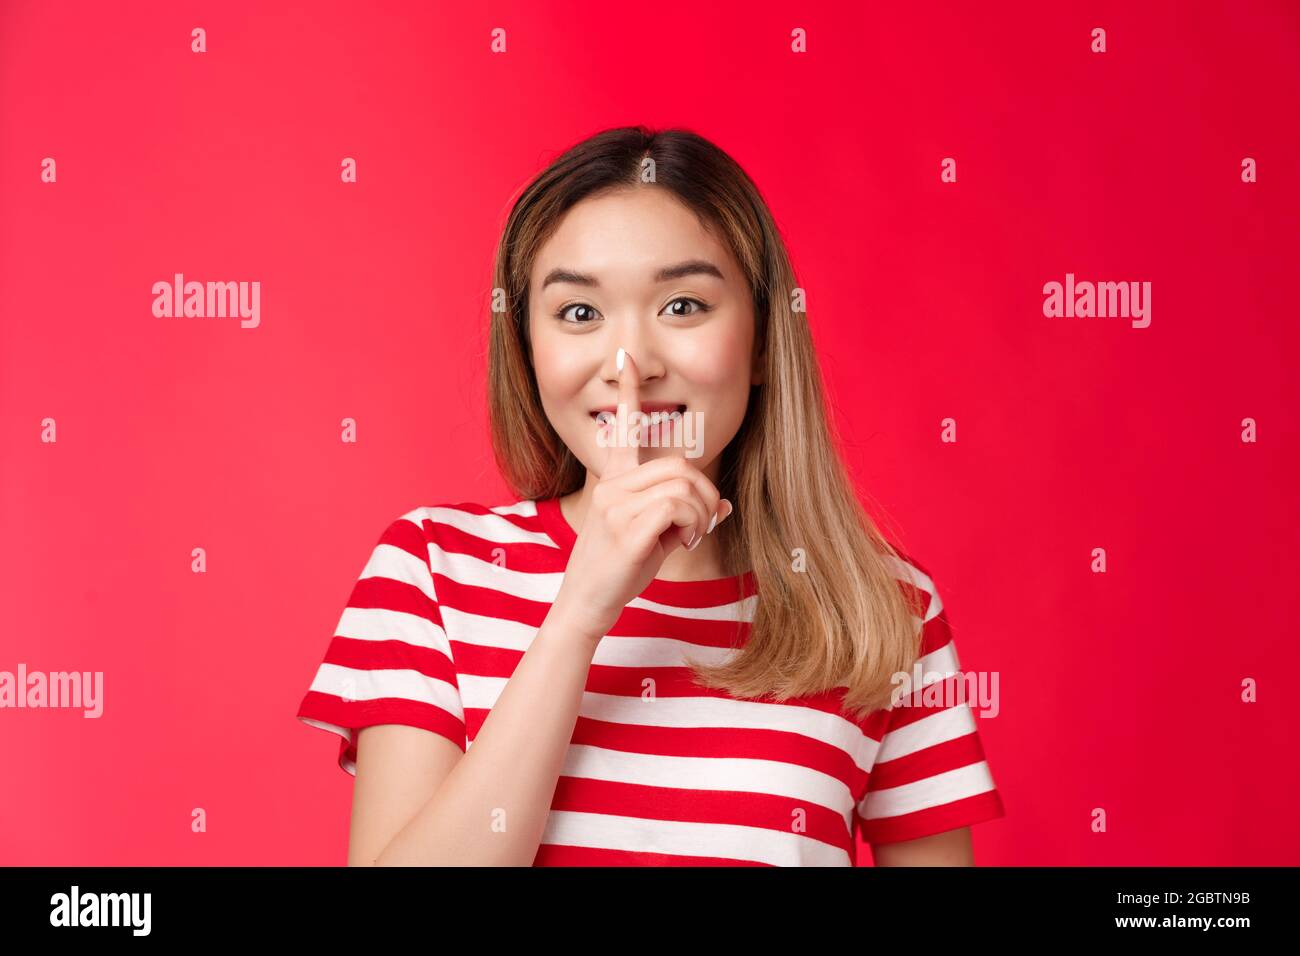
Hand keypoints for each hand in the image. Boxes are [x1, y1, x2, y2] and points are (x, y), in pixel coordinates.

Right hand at [549, 349, 732, 642]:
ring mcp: (616, 505)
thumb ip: (682, 515)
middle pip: (680, 465)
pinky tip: (683, 543)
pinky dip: (693, 525)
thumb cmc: (617, 571)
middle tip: (702, 524)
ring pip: (684, 486)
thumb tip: (723, 505)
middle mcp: (612, 485)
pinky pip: (677, 508)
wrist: (586, 603)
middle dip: (706, 494)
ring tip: (691, 537)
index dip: (628, 392)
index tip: (628, 358)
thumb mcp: (653, 537)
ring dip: (702, 514)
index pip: (621, 428)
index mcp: (613, 480)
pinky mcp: (626, 527)